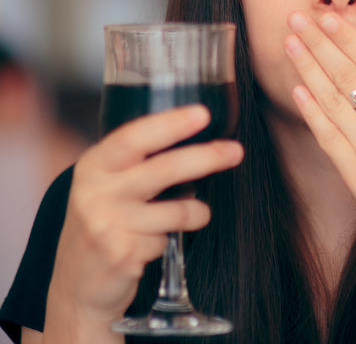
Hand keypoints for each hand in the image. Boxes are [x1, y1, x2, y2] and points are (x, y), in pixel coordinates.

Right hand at [49, 106, 242, 322]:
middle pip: (164, 168)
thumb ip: (138, 162)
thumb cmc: (105, 224)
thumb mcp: (108, 186)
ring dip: (197, 212)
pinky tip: (152, 244)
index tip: (203, 114)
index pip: (133, 137)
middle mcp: (95, 192)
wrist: (78, 284)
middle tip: (235, 151)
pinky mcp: (121, 253)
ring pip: (177, 209)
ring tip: (195, 214)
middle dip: (207, 157)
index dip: (170, 124)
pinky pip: (167, 239)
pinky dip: (169, 239)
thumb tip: (197, 137)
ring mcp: (107, 224)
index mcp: (94, 166)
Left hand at [283, 11, 355, 252]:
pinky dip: (312, 113)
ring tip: (288, 44)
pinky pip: (329, 139)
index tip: (329, 17)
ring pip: (333, 102)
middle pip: (348, 75)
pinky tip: (297, 92)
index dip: (350, 38)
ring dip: (308, 70)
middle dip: (320, 44)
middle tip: (295, 17)